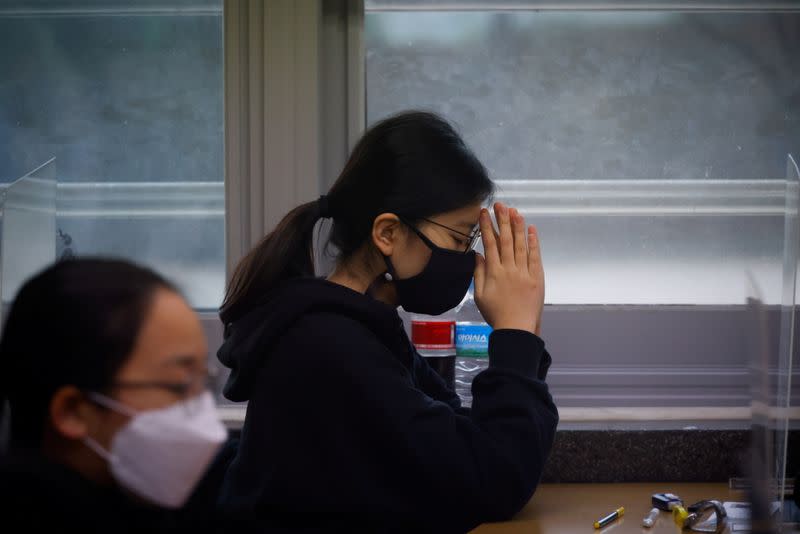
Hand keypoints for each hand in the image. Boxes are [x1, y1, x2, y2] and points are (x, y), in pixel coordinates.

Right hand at [473, 202, 544, 335]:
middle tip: (500, 204)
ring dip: (518, 226)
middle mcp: (509, 268)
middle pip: (506, 239)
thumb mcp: (480, 295)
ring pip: (520, 244)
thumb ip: (479, 273)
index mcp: (494, 272)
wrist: (516, 328)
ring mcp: (524, 272)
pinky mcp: (537, 277)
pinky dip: (533, 242)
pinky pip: (535, 256)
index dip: (487, 226)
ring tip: (515, 211)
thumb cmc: (496, 314)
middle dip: (502, 220)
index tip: (484, 212)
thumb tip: (478, 255)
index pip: (490, 243)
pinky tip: (531, 230)